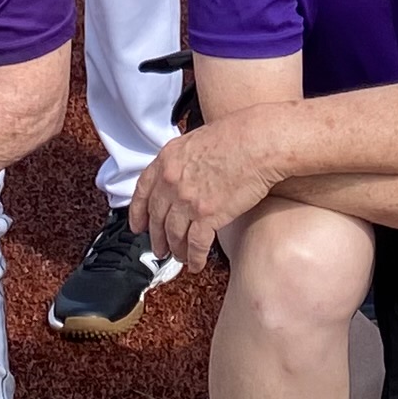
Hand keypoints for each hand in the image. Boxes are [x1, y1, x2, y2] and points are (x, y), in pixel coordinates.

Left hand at [136, 116, 288, 270]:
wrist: (259, 143)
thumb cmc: (238, 135)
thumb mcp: (197, 139)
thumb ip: (183, 159)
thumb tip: (184, 173)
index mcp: (167, 160)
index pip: (143, 191)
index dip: (138, 213)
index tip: (138, 226)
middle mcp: (172, 181)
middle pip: (157, 218)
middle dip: (157, 238)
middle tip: (159, 249)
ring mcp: (187, 200)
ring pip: (173, 235)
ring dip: (175, 250)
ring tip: (179, 257)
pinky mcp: (207, 216)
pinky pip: (195, 245)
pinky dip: (194, 258)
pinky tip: (196, 264)